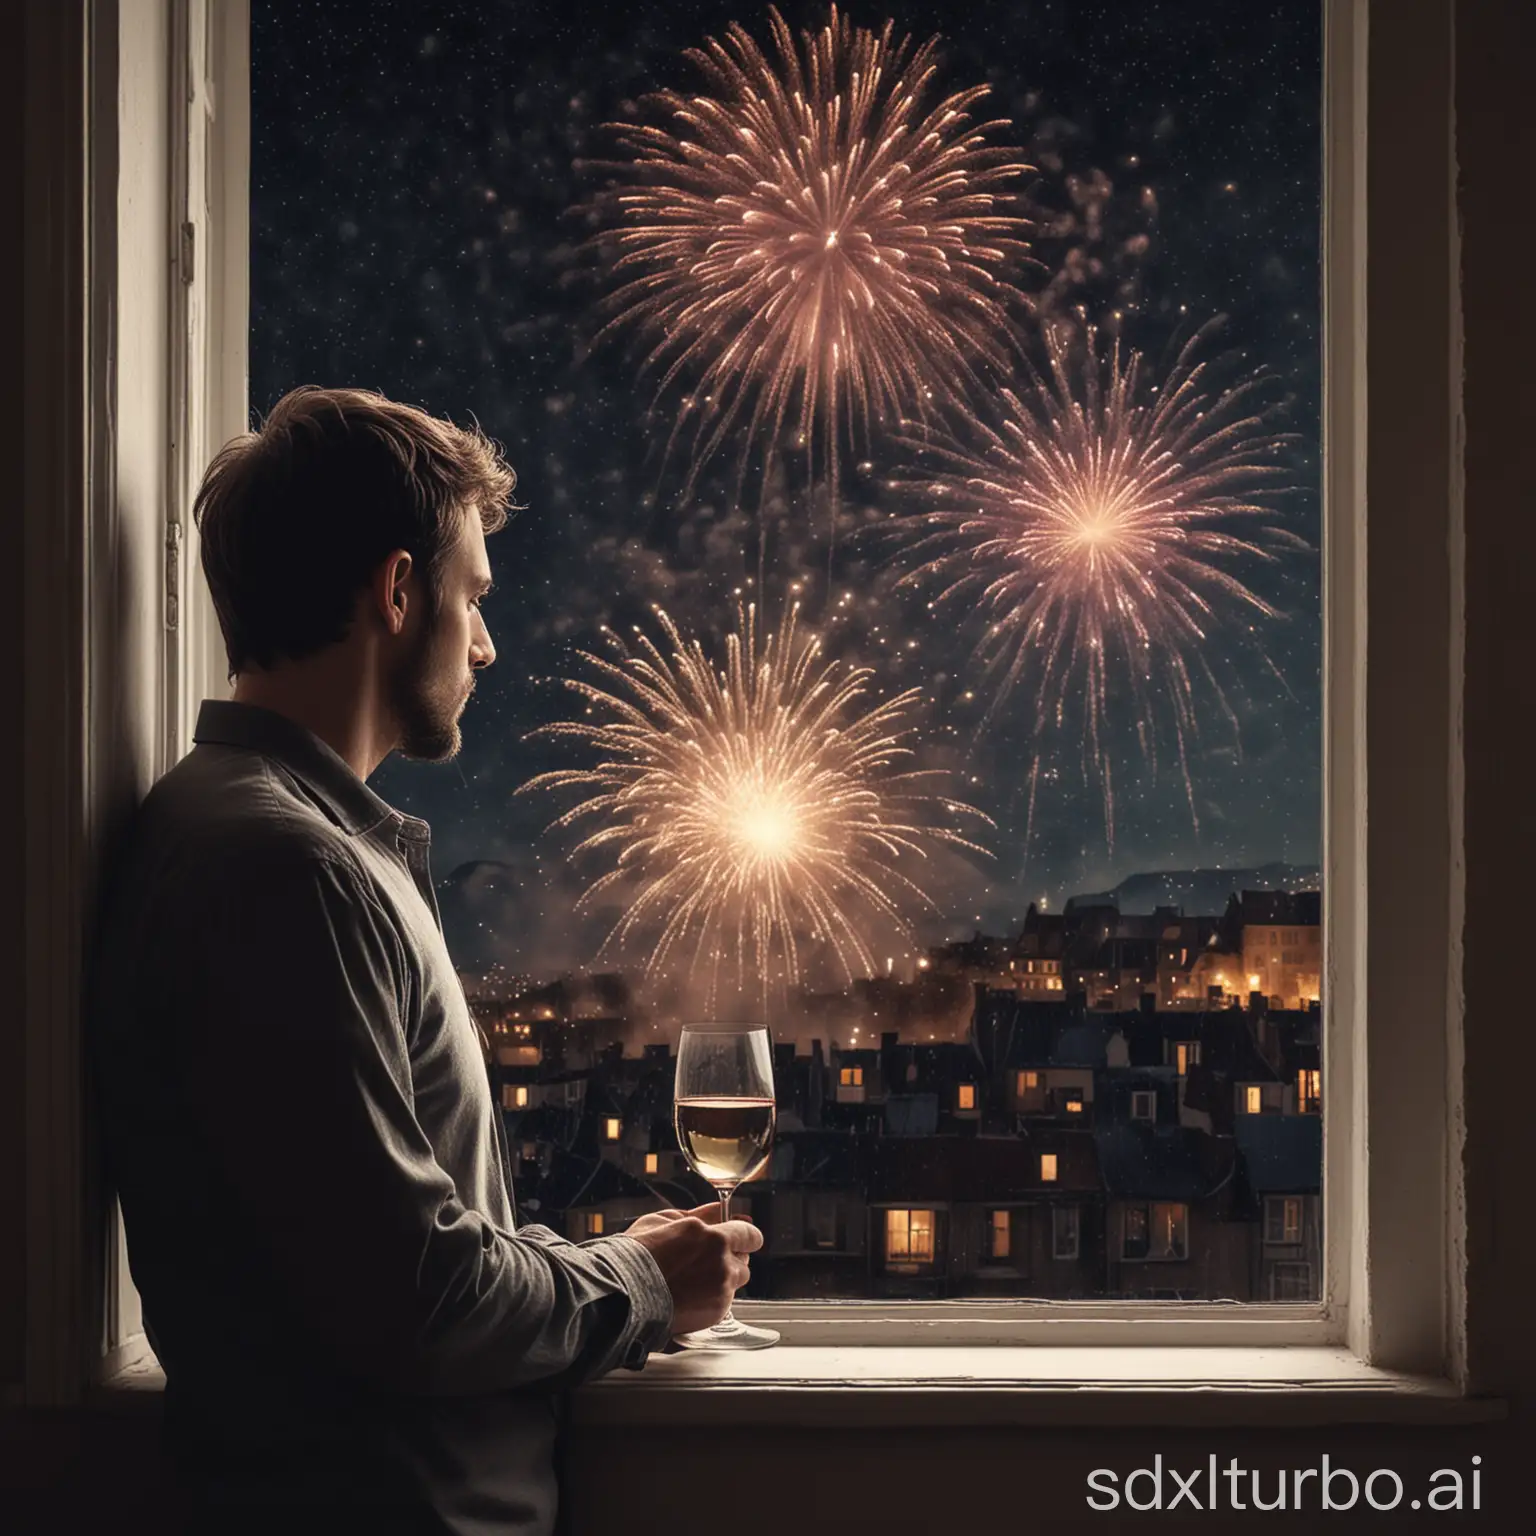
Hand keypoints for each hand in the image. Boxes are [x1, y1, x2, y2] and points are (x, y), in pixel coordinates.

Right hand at [625, 1202, 762, 1334]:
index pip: (749, 1234)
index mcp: (712, 1236)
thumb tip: (722, 1209)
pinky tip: (689, 1295)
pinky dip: (713, 1298)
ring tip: (694, 1280)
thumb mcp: (665, 1220)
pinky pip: (724, 1302)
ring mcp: (720, 1289)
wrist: (622, 1293)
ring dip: (724, 1279)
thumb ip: (701, 1214)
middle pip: (744, 1260)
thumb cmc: (636, 1254)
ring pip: (736, 1282)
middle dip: (731, 1259)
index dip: (745, 1236)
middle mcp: (722, 1262)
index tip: (742, 1239)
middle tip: (704, 1261)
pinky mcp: (716, 1312)